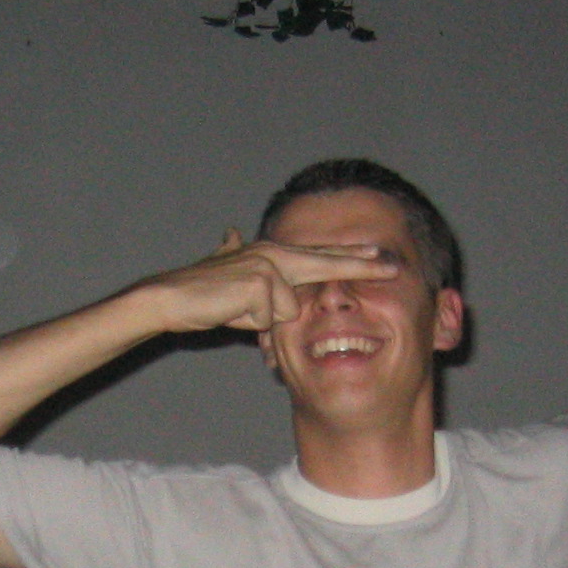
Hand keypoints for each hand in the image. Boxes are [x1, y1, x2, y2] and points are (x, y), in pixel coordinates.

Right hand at [134, 230, 397, 335]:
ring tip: (236, 310)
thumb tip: (238, 245)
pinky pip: (271, 319)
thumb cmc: (203, 297)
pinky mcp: (259, 284)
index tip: (383, 256)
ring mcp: (268, 267)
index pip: (323, 257)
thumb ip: (249, 276)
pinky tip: (231, 311)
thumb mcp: (233, 286)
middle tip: (395, 265)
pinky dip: (251, 323)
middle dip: (363, 266)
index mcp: (275, 256)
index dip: (354, 257)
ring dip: (263, 321)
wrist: (172, 299)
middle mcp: (275, 255)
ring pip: (288, 311)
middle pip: (328, 264)